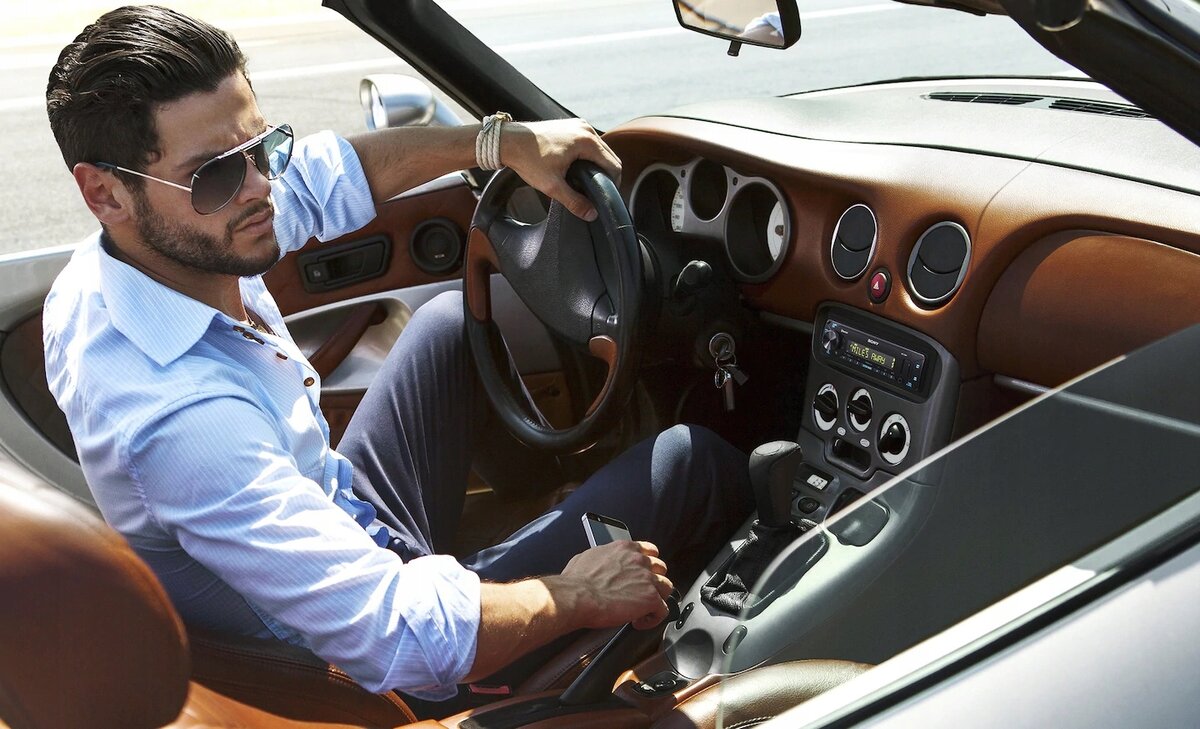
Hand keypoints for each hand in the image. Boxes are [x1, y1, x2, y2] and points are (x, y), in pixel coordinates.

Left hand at [499, 118, 621, 221]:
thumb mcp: (552, 186)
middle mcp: (585, 129)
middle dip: (605, 175)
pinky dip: (588, 156)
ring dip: (597, 165)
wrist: (508, 141)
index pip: (614, 165)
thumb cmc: (527, 158)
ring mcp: (578, 125)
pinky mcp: (571, 126)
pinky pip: (588, 143)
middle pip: (609, 156)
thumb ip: (575, 201)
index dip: (613, 184)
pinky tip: (578, 168)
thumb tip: (591, 214)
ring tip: (587, 181)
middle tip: (596, 192)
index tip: (605, 196)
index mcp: (586, 141)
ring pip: (600, 149)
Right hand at [559, 540, 672, 630]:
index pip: (649, 551)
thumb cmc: (576, 581)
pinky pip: (663, 610)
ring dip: (656, 599)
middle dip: (653, 581)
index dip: (648, 565)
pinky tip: (639, 622)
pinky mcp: (651, 599)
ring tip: (643, 609)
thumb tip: (599, 564)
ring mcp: (648, 579)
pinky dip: (653, 618)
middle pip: (660, 569)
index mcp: (625, 549)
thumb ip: (603, 558)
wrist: (577, 596)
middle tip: (642, 593)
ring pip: (666, 587)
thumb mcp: (588, 557)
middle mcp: (639, 561)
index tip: (644, 573)